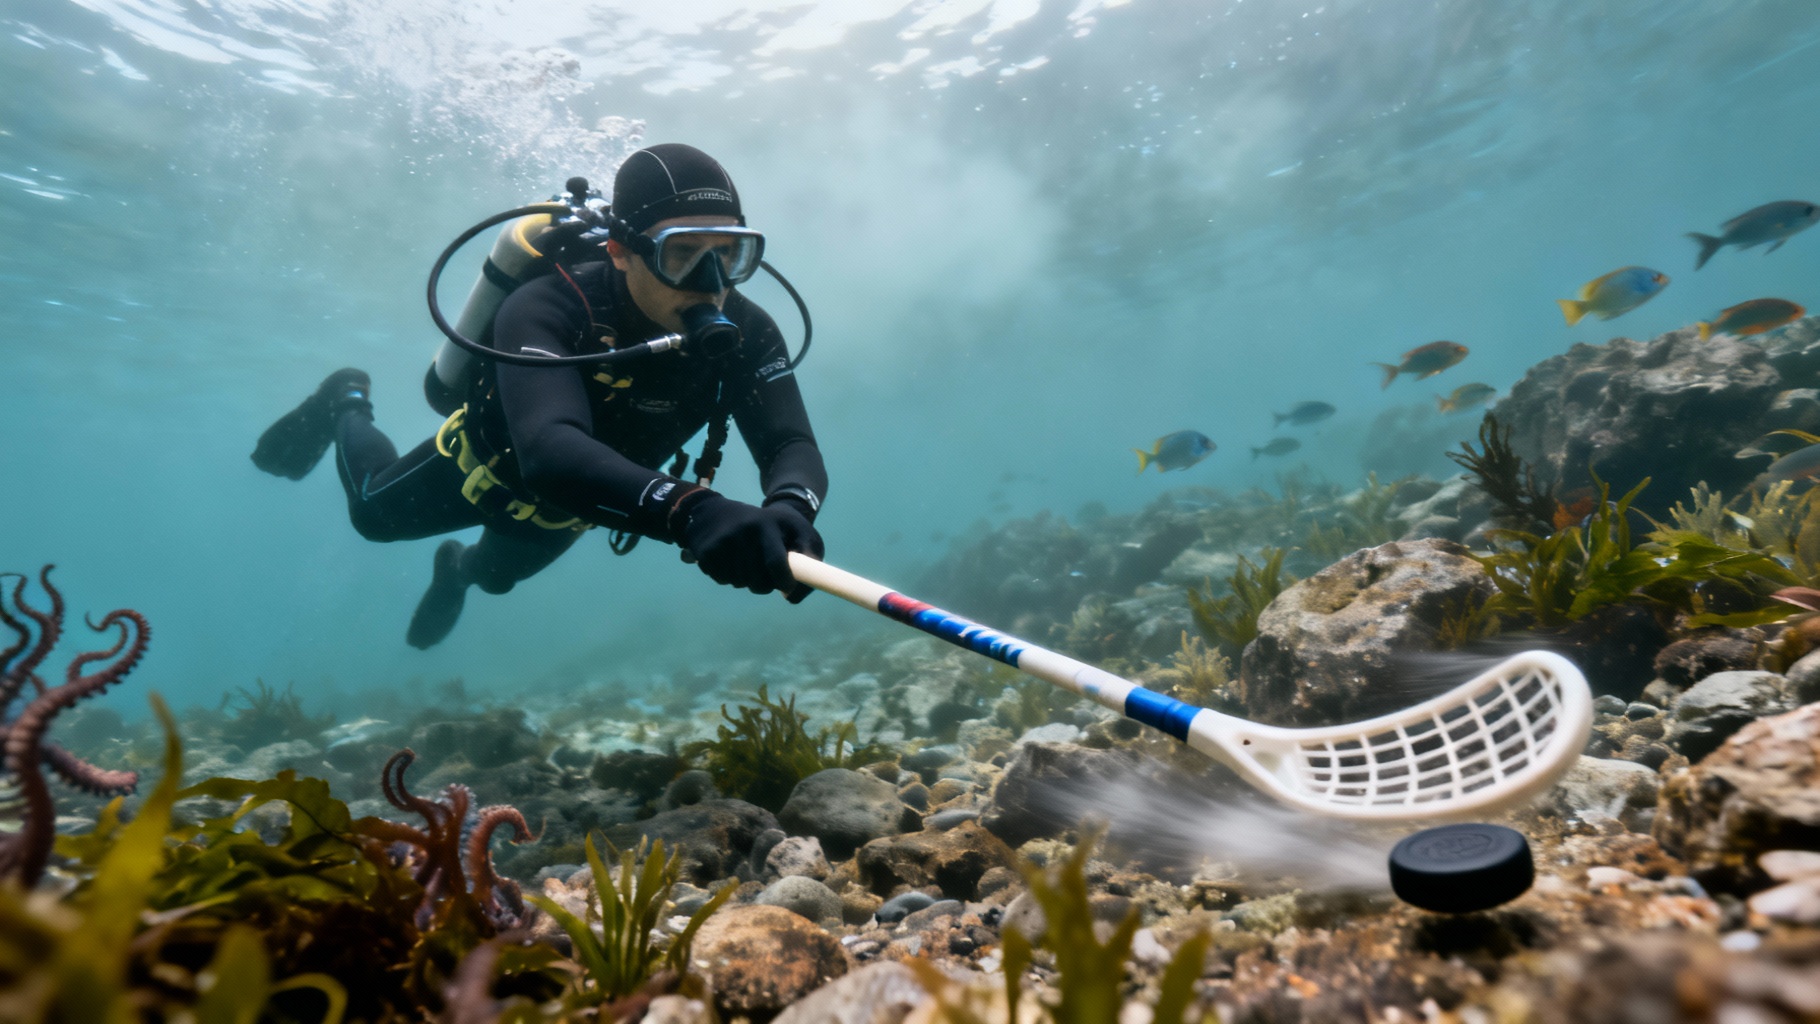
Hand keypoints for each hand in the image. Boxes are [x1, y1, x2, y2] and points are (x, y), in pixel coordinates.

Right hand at [680, 493, 823, 600]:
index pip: (776, 562)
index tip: (787, 588)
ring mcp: (723, 540)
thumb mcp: (796, 532)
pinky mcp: (706, 551)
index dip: (783, 581)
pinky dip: (728, 577)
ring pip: (740, 582)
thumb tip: (791, 596)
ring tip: (748, 562)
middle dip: (765, 585)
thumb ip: (808, 561)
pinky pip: (722, 580)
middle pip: (757, 579)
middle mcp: (744, 530)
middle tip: (767, 575)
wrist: (719, 511)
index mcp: (768, 524)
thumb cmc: (770, 527)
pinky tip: (730, 560)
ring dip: (746, 581)